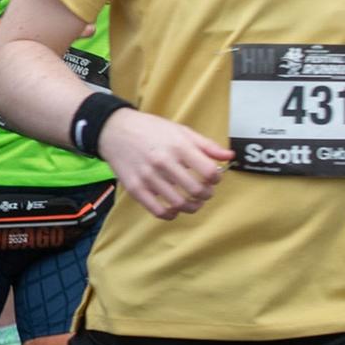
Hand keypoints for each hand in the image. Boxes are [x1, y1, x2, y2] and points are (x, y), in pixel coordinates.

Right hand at [97, 109, 233, 220]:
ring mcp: (148, 177)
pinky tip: (174, 209)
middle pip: (196, 190)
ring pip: (178, 204)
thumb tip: (230, 156)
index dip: (216, 178)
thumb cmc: (150, 129)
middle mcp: (164, 162)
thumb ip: (206, 145)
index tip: (213, 178)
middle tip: (205, 193)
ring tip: (193, 203)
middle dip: (206, 195)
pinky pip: (157, 210)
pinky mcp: (135, 188)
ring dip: (192, 207)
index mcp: (178, 146)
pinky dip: (170, 215)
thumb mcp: (180, 130)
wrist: (114, 130)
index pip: (209, 172)